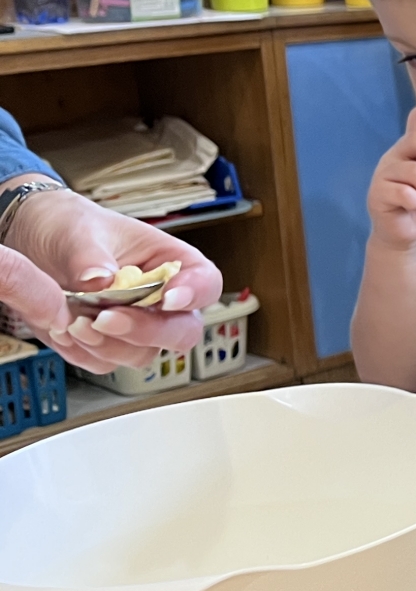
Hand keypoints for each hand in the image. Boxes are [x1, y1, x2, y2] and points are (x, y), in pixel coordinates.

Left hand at [6, 186, 222, 371]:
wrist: (34, 245)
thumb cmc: (71, 228)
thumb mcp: (78, 232)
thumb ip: (90, 256)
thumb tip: (100, 281)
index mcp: (171, 264)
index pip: (205, 284)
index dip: (195, 295)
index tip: (168, 299)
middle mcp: (161, 301)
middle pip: (182, 331)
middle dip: (147, 331)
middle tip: (107, 318)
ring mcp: (137, 327)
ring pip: (143, 354)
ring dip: (109, 345)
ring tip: (74, 322)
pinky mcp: (107, 345)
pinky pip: (105, 363)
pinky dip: (84, 352)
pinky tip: (64, 330)